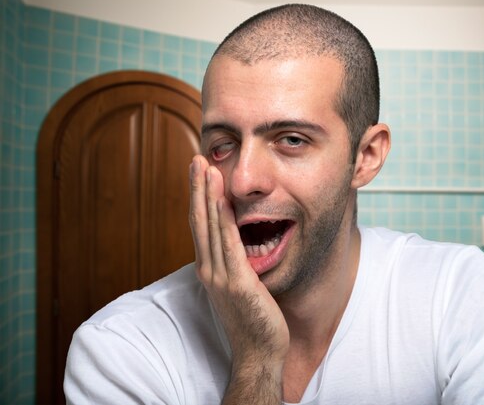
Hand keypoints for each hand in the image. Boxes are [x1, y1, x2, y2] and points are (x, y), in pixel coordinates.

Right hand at [188, 155, 288, 402]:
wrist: (259, 351)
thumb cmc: (253, 319)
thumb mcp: (240, 285)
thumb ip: (236, 263)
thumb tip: (240, 242)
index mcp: (209, 268)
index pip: (200, 226)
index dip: (199, 198)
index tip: (200, 172)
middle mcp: (209, 269)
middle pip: (199, 220)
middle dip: (197, 188)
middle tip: (196, 159)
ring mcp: (220, 276)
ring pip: (209, 227)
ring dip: (206, 196)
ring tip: (205, 168)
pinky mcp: (236, 283)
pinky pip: (228, 245)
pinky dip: (223, 220)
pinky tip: (222, 200)